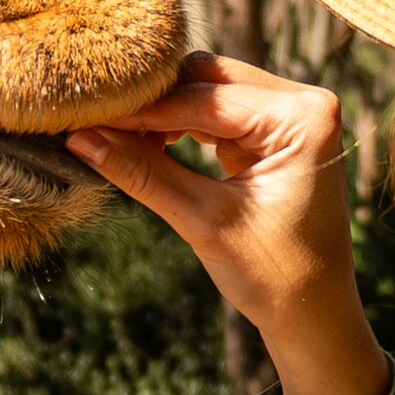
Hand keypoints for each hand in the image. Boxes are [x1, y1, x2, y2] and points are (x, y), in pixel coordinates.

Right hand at [64, 53, 388, 394]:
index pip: (206, 97)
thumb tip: (80, 137)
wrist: (315, 316)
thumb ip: (143, 172)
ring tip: (116, 138)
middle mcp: (305, 103)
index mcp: (303, 118)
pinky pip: (217, 113)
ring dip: (163, 113)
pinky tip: (146, 144)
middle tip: (97, 122)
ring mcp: (292, 115)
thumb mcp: (203, 221)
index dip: (143, 108)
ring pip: (209, 91)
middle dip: (153, 102)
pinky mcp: (275, 133)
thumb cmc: (275, 276)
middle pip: (208, 78)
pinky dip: (180, 127)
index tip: (88, 115)